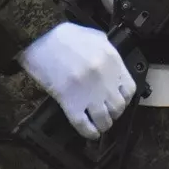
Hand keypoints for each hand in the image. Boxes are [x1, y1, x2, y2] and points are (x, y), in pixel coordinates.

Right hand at [18, 22, 136, 139]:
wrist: (39, 37)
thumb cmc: (64, 35)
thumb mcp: (94, 36)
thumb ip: (106, 49)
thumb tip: (111, 62)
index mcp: (112, 61)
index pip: (129, 89)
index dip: (124, 98)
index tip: (118, 100)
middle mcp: (104, 80)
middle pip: (118, 107)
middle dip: (114, 113)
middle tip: (107, 113)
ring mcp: (88, 93)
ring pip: (104, 119)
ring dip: (103, 125)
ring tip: (100, 125)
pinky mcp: (70, 102)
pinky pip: (83, 124)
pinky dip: (89, 132)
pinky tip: (91, 133)